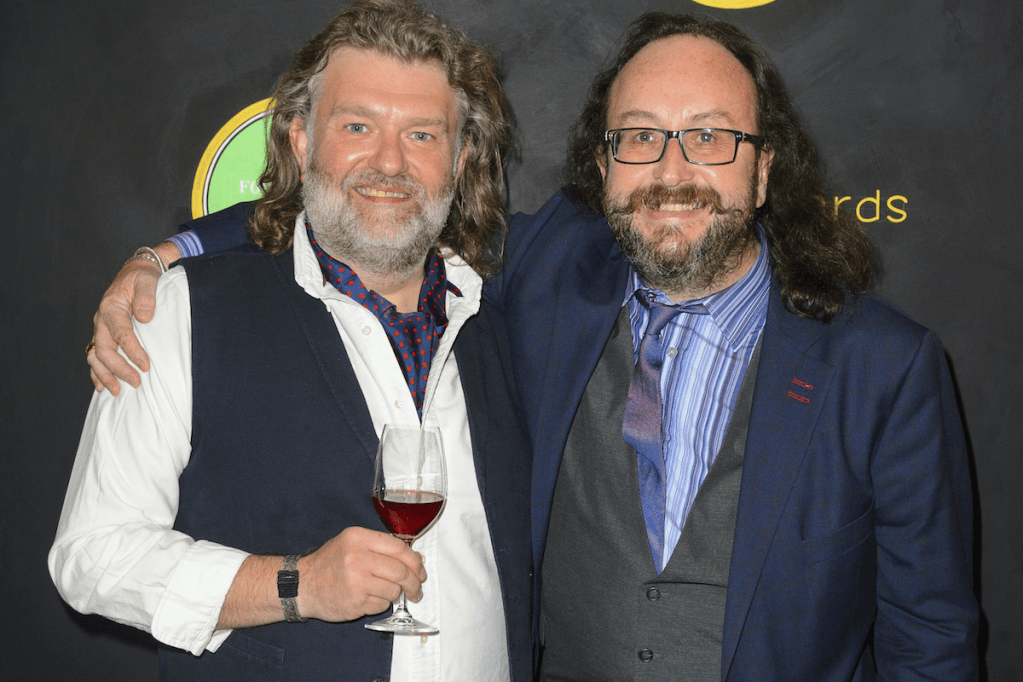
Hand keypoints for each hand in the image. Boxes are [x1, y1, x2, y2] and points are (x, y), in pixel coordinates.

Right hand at [87, 242, 179, 393]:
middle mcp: (102, 320)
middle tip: (136, 382)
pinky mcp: (104, 335)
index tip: (145, 366)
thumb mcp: (147, 281)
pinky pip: (96, 356)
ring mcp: (101, 329)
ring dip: (105, 374)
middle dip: (118, 368)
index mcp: (111, 308)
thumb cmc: (142, 278)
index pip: (120, 334)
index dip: (132, 351)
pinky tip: (102, 386)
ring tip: (116, 391)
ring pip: (96, 356)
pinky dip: (97, 372)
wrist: (135, 273)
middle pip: (104, 350)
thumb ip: (146, 297)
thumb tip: (143, 317)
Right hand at [298, 527, 426, 622]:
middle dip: (414, 583)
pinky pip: (382, 605)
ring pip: (394, 590)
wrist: (302, 585)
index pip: (399, 548)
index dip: (415, 561)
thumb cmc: (330, 563)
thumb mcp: (351, 543)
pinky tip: (371, 599)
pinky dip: (382, 604)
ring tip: (388, 593)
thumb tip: (416, 559)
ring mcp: (355, 581)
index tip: (420, 569)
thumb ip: (381, 547)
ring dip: (396, 594)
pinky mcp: (354, 602)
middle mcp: (357, 557)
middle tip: (416, 589)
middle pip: (401, 571)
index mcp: (358, 538)